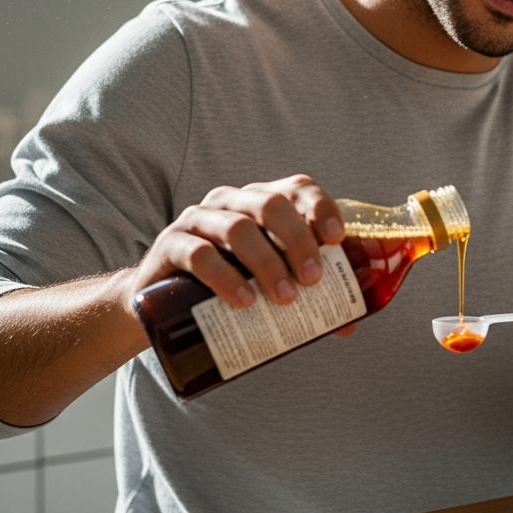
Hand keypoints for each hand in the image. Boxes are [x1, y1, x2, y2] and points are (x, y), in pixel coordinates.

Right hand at [116, 174, 357, 335]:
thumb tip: (350, 325)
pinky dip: (224, 277)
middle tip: (313, 280)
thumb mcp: (266, 282)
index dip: (320, 208)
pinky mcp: (170, 247)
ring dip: (266, 263)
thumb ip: (304, 298)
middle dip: (297, 241)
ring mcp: (197, 220)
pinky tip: (243, 301)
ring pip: (236, 228)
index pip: (297, 188)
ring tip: (284, 298)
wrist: (162, 306)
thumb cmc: (227, 287)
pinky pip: (197, 253)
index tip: (337, 240)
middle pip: (270, 206)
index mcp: (261, 203)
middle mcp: (230, 203)